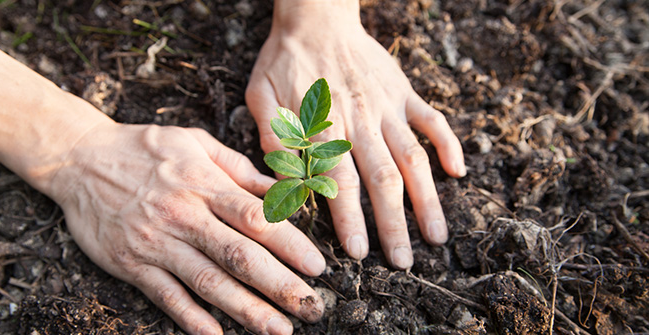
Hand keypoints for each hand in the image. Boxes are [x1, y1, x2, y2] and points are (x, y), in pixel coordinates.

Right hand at [48, 123, 324, 333]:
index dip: (290, 244)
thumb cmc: (145, 148)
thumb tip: (280, 188)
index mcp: (203, 183)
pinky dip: (192, 319)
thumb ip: (239, 168)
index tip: (317, 266)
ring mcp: (157, 243)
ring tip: (278, 330)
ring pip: (208, 282)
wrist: (79, 159)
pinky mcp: (133, 264)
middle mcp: (184, 216)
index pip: (255, 218)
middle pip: (239, 256)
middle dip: (279, 285)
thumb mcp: (196, 142)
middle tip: (311, 307)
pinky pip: (167, 296)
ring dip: (246, 310)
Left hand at [246, 1, 465, 268]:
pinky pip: (432, 119)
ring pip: (413, 158)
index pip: (339, 181)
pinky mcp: (404, 92)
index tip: (359, 252)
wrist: (317, 17)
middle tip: (402, 262)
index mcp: (324, 124)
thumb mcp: (261, 94)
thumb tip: (281, 179)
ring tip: (438, 237)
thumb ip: (271, 135)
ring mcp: (387, 106)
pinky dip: (448, 144)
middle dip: (393, 224)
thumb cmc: (284, 60)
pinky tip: (459, 172)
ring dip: (427, 199)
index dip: (349, 219)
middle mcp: (360, 119)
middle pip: (382, 179)